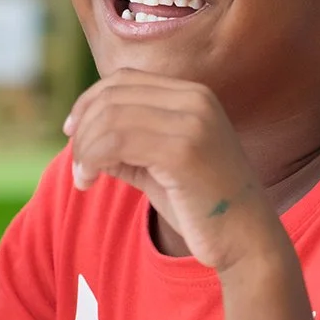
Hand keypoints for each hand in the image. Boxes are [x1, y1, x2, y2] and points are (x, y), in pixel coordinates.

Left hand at [64, 69, 279, 270]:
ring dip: (84, 148)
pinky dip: (90, 160)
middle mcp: (195, 99)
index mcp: (194, 95)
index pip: (124, 79)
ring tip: (82, 177)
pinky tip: (87, 182)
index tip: (72, 131)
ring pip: (110, 118)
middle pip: (113, 95)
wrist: (248, 240)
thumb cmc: (202, 207)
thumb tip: (81, 133)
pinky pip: (116, 142)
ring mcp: (192, 122)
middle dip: (83, 128)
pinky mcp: (184, 151)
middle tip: (77, 164)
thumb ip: (126, 144)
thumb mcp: (158, 166)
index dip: (89, 100)